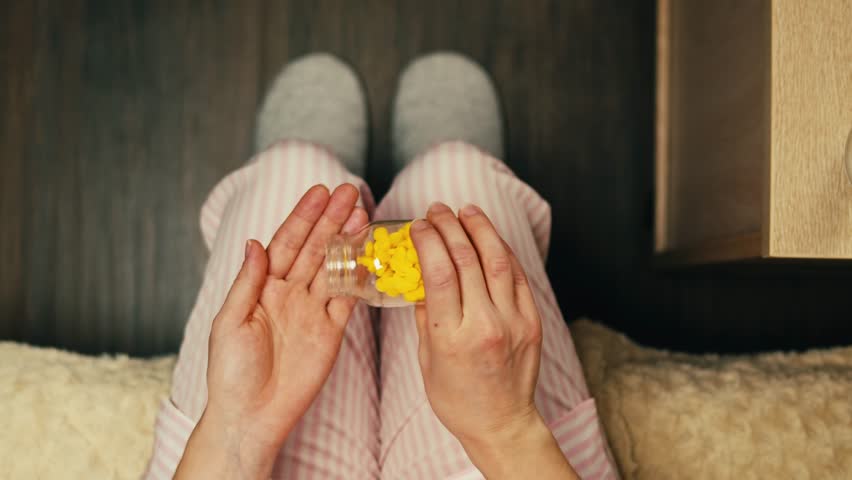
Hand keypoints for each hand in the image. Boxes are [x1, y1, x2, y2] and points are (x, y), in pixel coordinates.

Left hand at [175, 184, 367, 479]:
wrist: (252, 416)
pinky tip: (368, 255)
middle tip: (351, 192)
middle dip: (332, 219)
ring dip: (348, 240)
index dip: (303, 217)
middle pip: (315, 248)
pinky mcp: (332, 331)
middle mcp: (289, 293)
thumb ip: (248, 282)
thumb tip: (255, 242)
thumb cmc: (231, 372)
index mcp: (263, 287)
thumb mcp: (230, 322)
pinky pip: (348, 299)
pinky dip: (358, 277)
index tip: (320, 192)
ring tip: (363, 214)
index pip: (286, 242)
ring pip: (334, 267)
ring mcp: (312, 311)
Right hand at [410, 202, 576, 479]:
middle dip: (449, 226)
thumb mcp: (427, 360)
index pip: (439, 272)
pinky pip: (517, 277)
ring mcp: (513, 322)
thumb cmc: (456, 398)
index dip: (428, 240)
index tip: (418, 225)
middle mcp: (485, 325)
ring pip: (497, 260)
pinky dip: (503, 252)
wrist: (501, 423)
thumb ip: (424, 316)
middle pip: (466, 259)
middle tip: (437, 210)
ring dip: (480, 229)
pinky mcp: (532, 322)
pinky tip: (490, 238)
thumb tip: (421, 276)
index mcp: (451, 337)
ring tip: (466, 211)